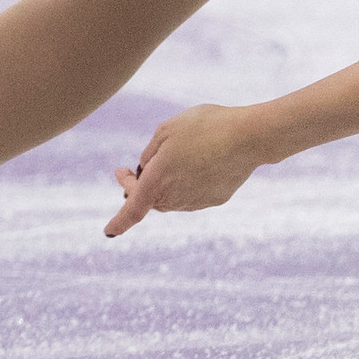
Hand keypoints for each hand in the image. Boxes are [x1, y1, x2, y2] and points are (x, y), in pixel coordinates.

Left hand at [105, 103, 263, 237]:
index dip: (118, 223)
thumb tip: (146, 169)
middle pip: (151, 199)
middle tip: (138, 168)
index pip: (131, 211)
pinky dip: (192, 181)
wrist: (250, 136)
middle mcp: (174, 198)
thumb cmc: (205, 127)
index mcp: (155, 182)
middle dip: (141, 186)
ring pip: (173, 197)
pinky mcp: (216, 199)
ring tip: (183, 152)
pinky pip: (195, 193)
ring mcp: (196, 202)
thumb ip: (149, 153)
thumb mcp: (167, 130)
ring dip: (168, 182)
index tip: (108, 231)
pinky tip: (206, 158)